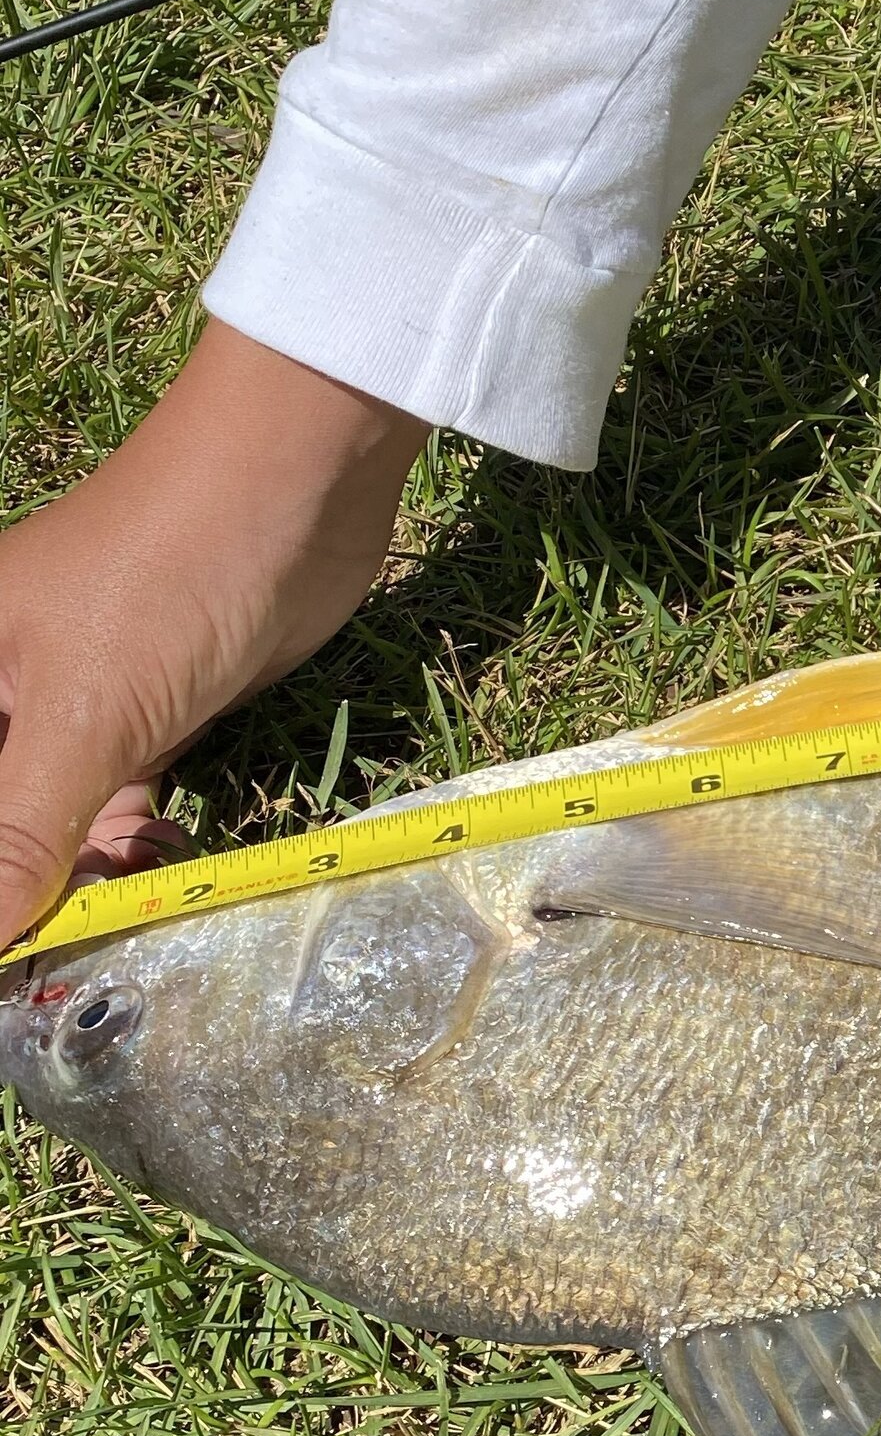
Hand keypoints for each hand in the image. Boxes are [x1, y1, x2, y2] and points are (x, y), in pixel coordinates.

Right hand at [0, 321, 432, 947]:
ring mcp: (72, 702)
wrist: (295, 482)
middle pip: (2, 819)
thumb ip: (19, 834)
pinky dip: (136, 843)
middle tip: (68, 949)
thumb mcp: (79, 717)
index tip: (15, 953)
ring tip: (129, 903)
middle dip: (24, 884)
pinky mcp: (149, 712)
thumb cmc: (164, 574)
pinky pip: (116, 803)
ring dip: (83, 877)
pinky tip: (164, 863)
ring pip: (51, 821)